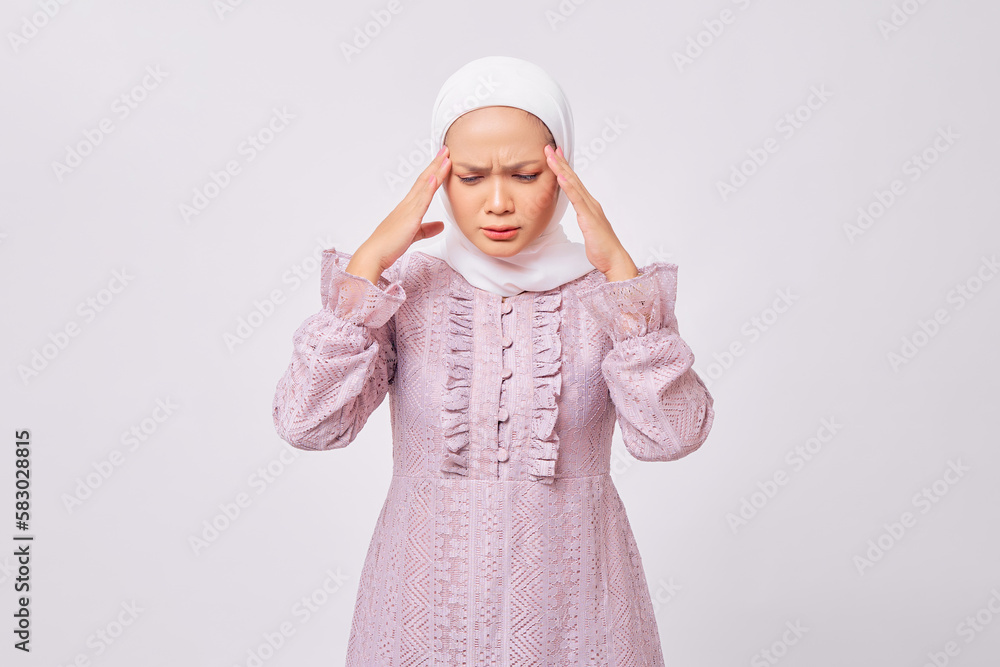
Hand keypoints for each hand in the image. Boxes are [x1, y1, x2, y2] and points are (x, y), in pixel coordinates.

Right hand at [346, 146, 452, 282]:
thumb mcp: (413, 235)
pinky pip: (421, 201)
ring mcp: (408, 209)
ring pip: (424, 186)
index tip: (443, 160)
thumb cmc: (390, 245)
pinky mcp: (409, 218)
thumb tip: (440, 226)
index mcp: (408, 207)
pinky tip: (434, 178)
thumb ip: (427, 229)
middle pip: (424, 179)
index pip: (423, 185)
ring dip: (435, 171)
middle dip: (435, 164)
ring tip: (445, 157)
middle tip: (446, 150)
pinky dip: (428, 188)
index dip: (433, 172)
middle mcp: (407, 204)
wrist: (375, 254)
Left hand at [543, 144, 637, 281]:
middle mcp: (591, 203)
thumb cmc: (602, 247)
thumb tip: (581, 215)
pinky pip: (576, 199)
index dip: (564, 168)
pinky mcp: (588, 217)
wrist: (614, 258)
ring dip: (561, 168)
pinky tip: (560, 176)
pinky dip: (568, 186)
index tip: (555, 155)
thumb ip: (585, 219)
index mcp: (589, 205)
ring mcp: (590, 208)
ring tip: (551, 156)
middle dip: (560, 161)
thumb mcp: (589, 229)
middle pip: (573, 178)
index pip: (574, 183)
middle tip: (550, 147)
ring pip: (573, 184)